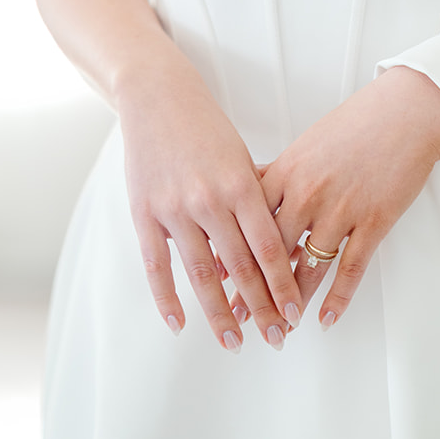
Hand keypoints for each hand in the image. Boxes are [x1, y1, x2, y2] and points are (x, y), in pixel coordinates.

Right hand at [117, 52, 302, 353]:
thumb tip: (280, 241)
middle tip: (275, 340)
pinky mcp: (144, 212)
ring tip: (233, 342)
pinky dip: (167, 299)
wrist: (157, 95)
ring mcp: (175, 208)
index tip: (295, 315)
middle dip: (260, 309)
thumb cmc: (205, 126)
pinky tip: (179, 325)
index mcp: (240, 184)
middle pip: (240, 268)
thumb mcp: (240, 156)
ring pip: (201, 274)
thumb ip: (256, 198)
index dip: (283, 286)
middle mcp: (209, 199)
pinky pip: (157, 265)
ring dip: (220, 314)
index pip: (269, 248)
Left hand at [256, 66, 439, 330]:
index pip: (250, 221)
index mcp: (288, 170)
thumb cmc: (356, 123)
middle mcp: (308, 192)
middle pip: (273, 252)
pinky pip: (350, 268)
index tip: (219, 280)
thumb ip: (279, 172)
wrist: (405, 112)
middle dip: (257, 289)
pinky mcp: (373, 221)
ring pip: (308, 267)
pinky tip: (326, 318)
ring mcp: (341, 209)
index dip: (233, 254)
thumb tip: (251, 191)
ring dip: (293, 301)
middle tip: (245, 315)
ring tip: (281, 325)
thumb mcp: (307, 143)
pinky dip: (337, 298)